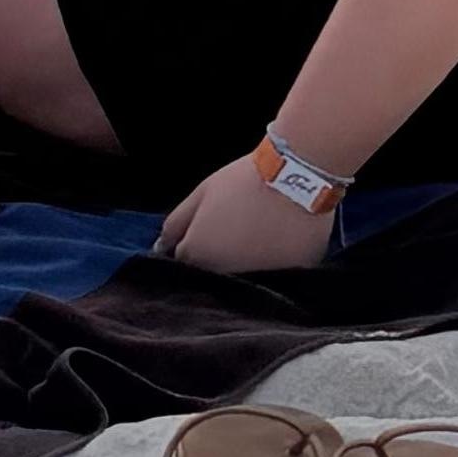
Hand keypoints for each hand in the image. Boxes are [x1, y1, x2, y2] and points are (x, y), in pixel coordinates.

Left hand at [155, 146, 338, 276]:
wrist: (296, 176)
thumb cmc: (244, 180)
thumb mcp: (201, 193)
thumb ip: (177, 223)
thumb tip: (161, 246)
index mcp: (199, 254)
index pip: (186, 263)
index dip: (196, 245)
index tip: (209, 231)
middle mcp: (225, 275)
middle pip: (215, 276)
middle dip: (219, 259)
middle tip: (236, 231)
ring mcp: (258, 280)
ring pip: (246, 280)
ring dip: (247, 265)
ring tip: (259, 234)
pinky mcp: (290, 278)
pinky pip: (278, 277)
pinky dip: (275, 265)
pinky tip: (280, 241)